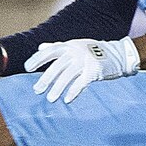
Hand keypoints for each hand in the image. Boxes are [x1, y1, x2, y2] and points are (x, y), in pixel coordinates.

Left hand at [24, 36, 138, 103]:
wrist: (118, 54)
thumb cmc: (93, 51)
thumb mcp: (75, 45)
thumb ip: (57, 46)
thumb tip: (40, 47)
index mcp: (69, 46)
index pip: (49, 51)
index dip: (37, 59)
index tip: (27, 68)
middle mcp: (76, 52)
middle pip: (57, 66)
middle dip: (46, 79)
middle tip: (37, 90)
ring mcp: (85, 61)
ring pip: (67, 76)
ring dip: (58, 88)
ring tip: (50, 99)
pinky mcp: (95, 70)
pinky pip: (81, 83)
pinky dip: (73, 92)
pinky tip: (67, 100)